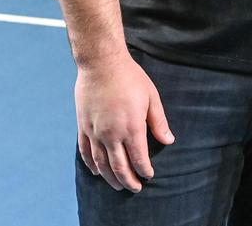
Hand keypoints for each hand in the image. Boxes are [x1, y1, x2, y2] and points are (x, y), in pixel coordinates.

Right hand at [75, 50, 174, 191]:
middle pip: (120, 167)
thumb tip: (168, 140)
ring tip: (118, 185)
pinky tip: (97, 172)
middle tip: (136, 188)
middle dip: (129, 181)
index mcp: (132, 127)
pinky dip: (92, 165)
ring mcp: (95, 132)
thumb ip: (158, 121)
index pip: (139, 158)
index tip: (149, 175)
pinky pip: (86, 152)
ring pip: (102, 164)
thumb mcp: (151, 96)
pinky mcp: (83, 127)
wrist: (102, 63)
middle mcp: (112, 134)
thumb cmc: (130, 77)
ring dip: (110, 178)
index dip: (144, 170)